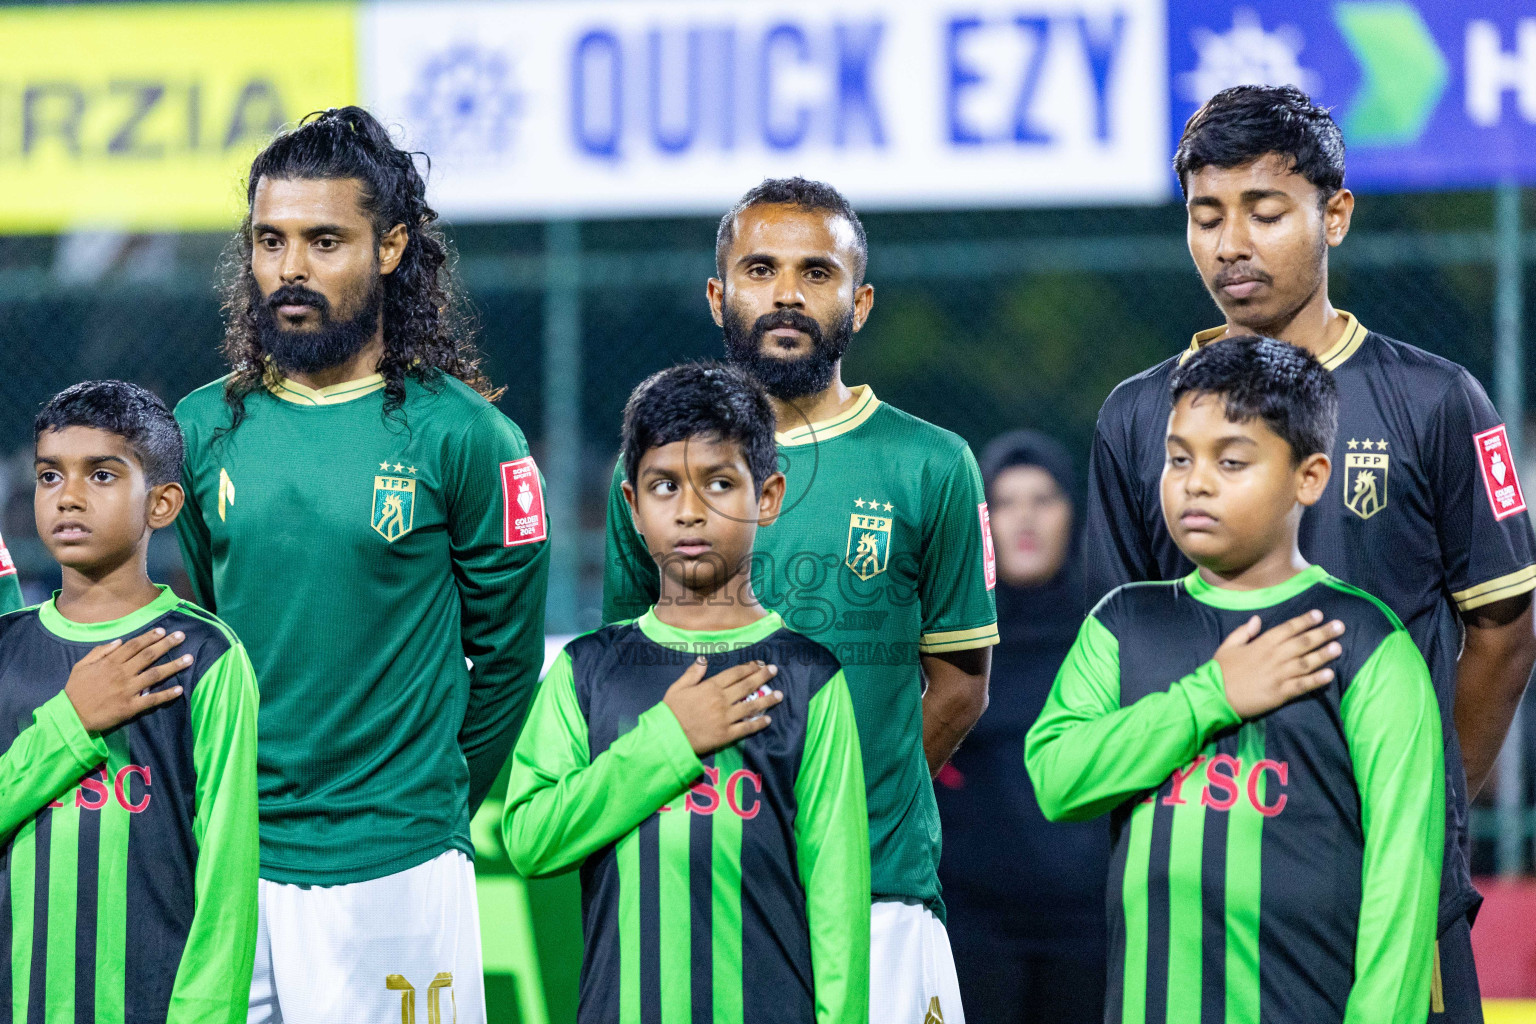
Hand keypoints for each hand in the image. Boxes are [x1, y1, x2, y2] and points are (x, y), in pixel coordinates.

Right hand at [65, 628, 190, 732]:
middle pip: (148, 656)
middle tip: (182, 636)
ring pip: (155, 675)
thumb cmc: (76, 690)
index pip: (134, 646)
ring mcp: (127, 690)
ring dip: (174, 666)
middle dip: (167, 644)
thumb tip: (119, 641)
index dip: (149, 637)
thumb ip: (100, 651)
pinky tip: (180, 689)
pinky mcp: (130, 707)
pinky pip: (152, 699)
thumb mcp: (82, 665)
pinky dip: (167, 694)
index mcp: (110, 663)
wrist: (71, 716)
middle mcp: (121, 673)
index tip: (163, 631)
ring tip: (190, 659)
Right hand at [663, 656, 783, 756]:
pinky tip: (768, 720)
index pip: (735, 674)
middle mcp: (721, 700)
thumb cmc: (671, 711)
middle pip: (747, 686)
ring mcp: (726, 718)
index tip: (759, 663)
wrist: (668, 736)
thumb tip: (703, 659)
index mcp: (710, 686)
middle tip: (775, 670)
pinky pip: (746, 727)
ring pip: (751, 705)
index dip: (749, 667)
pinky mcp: (726, 734)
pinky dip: (758, 723)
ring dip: (767, 700)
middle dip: (762, 676)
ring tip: (780, 695)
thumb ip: (692, 673)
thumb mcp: (678, 687)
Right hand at [1214, 610, 1344, 718]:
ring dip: (1323, 655)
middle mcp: (1273, 657)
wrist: (1215, 696)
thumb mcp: (1228, 646)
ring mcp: (1278, 675)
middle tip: (1340, 626)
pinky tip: (1330, 675)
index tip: (1319, 614)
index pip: (1287, 629)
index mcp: (1261, 644)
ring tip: (1339, 647)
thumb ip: (1244, 632)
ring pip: (1306, 662)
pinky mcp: (1280, 693)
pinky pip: (1302, 685)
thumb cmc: (1220, 670)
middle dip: (1322, 633)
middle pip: (1302, 643)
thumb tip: (1258, 619)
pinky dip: (1316, 680)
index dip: (1304, 621)